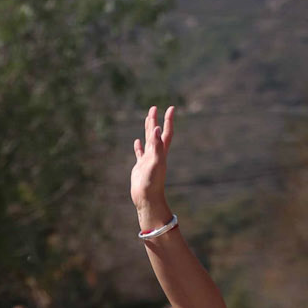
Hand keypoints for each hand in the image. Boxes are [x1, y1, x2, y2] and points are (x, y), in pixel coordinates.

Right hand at [130, 104, 174, 230]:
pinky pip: (140, 153)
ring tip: (147, 119)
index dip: (168, 120)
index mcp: (161, 152)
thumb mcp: (155, 162)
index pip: (166, 132)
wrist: (147, 198)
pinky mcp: (140, 167)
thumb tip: (157, 129)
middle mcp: (156, 154)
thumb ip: (157, 145)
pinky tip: (137, 142)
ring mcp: (148, 160)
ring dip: (148, 130)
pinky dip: (139, 147)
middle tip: (154, 108)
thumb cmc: (152, 182)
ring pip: (148, 141)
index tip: (171, 108)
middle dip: (156, 120)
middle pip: (156, 134)